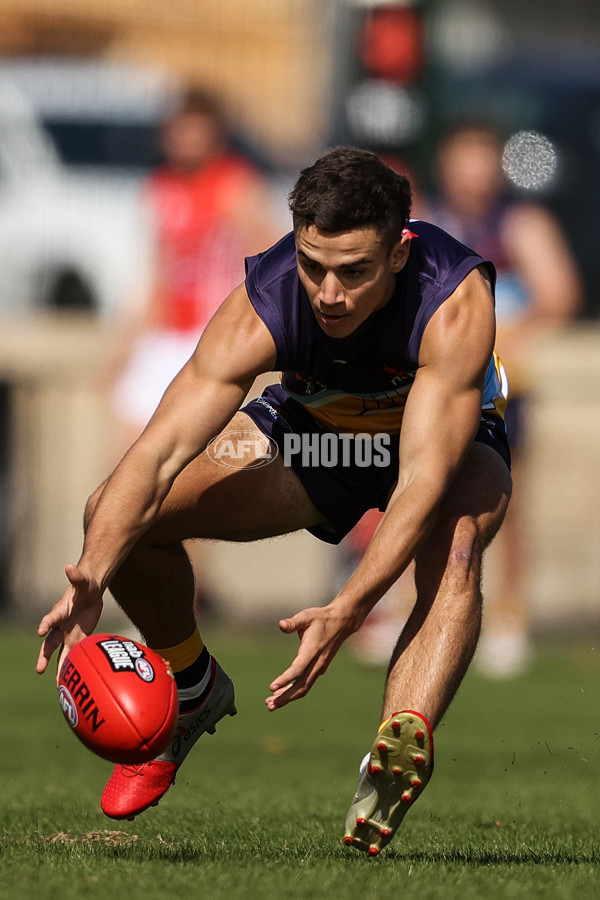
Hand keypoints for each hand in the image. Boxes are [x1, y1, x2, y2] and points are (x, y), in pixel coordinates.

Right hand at [36, 563, 103, 679]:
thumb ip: (76, 576)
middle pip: (50, 643)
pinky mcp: (77, 639)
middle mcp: (61, 625)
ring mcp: (68, 634)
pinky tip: (68, 681)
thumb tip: (69, 566)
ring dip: (57, 668)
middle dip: (45, 656)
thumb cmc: (85, 585)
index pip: (51, 618)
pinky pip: (72, 655)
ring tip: (57, 685)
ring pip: (59, 654)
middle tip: (39, 669)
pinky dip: (70, 667)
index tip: (40, 632)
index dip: (46, 624)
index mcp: (61, 611)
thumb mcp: (83, 581)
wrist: (90, 592)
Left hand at [265, 603, 354, 710]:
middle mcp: (317, 663)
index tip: (271, 687)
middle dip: (285, 697)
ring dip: (288, 697)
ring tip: (270, 704)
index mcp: (313, 650)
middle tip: (269, 705)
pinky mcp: (318, 669)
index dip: (285, 679)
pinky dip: (294, 691)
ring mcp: (319, 668)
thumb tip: (281, 625)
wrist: (341, 623)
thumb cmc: (321, 618)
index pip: (298, 669)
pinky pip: (306, 684)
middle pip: (301, 685)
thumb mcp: (306, 616)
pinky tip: (281, 693)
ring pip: (304, 687)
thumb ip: (293, 622)